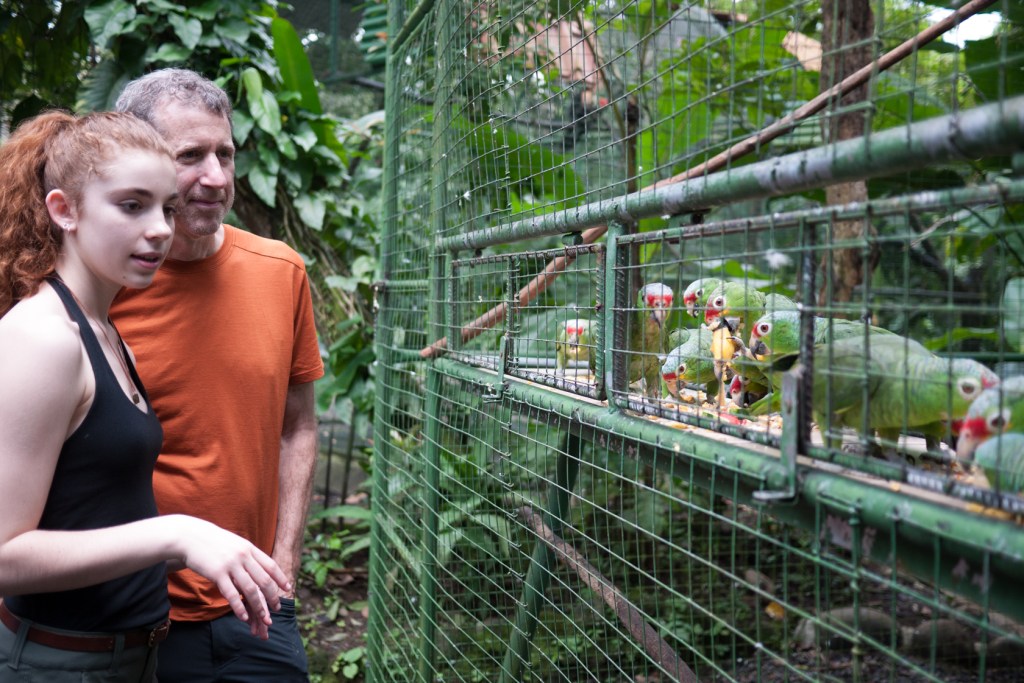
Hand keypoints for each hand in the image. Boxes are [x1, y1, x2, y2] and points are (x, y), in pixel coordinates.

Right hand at [168, 515, 291, 634]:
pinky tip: (243, 617)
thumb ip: (247, 554)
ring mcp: (231, 565)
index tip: (287, 589)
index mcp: (249, 549)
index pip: (271, 565)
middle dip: (273, 596)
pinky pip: (232, 594)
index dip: (280, 578)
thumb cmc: (213, 542)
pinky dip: (239, 607)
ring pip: (250, 589)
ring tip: (264, 619)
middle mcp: (243, 556)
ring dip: (259, 606)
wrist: (190, 536)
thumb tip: (259, 566)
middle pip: (264, 580)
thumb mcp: (235, 544)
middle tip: (277, 609)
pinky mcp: (217, 574)